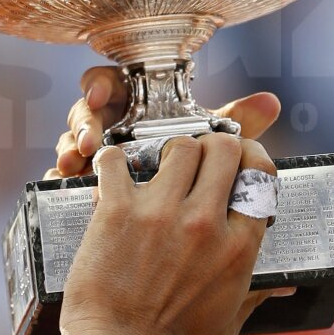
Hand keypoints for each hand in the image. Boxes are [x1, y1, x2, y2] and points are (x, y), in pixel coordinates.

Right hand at [46, 66, 281, 178]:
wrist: (163, 254)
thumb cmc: (190, 186)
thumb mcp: (210, 154)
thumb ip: (236, 126)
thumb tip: (272, 102)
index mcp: (139, 106)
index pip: (114, 80)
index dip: (104, 81)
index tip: (102, 91)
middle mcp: (114, 123)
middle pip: (91, 103)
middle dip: (88, 113)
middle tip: (90, 127)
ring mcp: (94, 154)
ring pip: (74, 133)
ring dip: (75, 140)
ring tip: (76, 155)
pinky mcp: (82, 185)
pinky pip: (63, 172)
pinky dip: (61, 174)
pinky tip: (66, 181)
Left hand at [59, 133, 278, 334]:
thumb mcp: (228, 324)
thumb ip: (257, 297)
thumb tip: (286, 286)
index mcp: (237, 247)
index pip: (260, 175)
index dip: (252, 159)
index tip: (239, 163)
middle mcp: (205, 222)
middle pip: (225, 148)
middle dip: (216, 146)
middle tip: (202, 158)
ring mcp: (161, 213)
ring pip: (180, 146)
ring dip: (172, 152)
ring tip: (161, 167)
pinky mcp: (118, 211)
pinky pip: (116, 161)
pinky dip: (114, 161)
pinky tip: (116, 174)